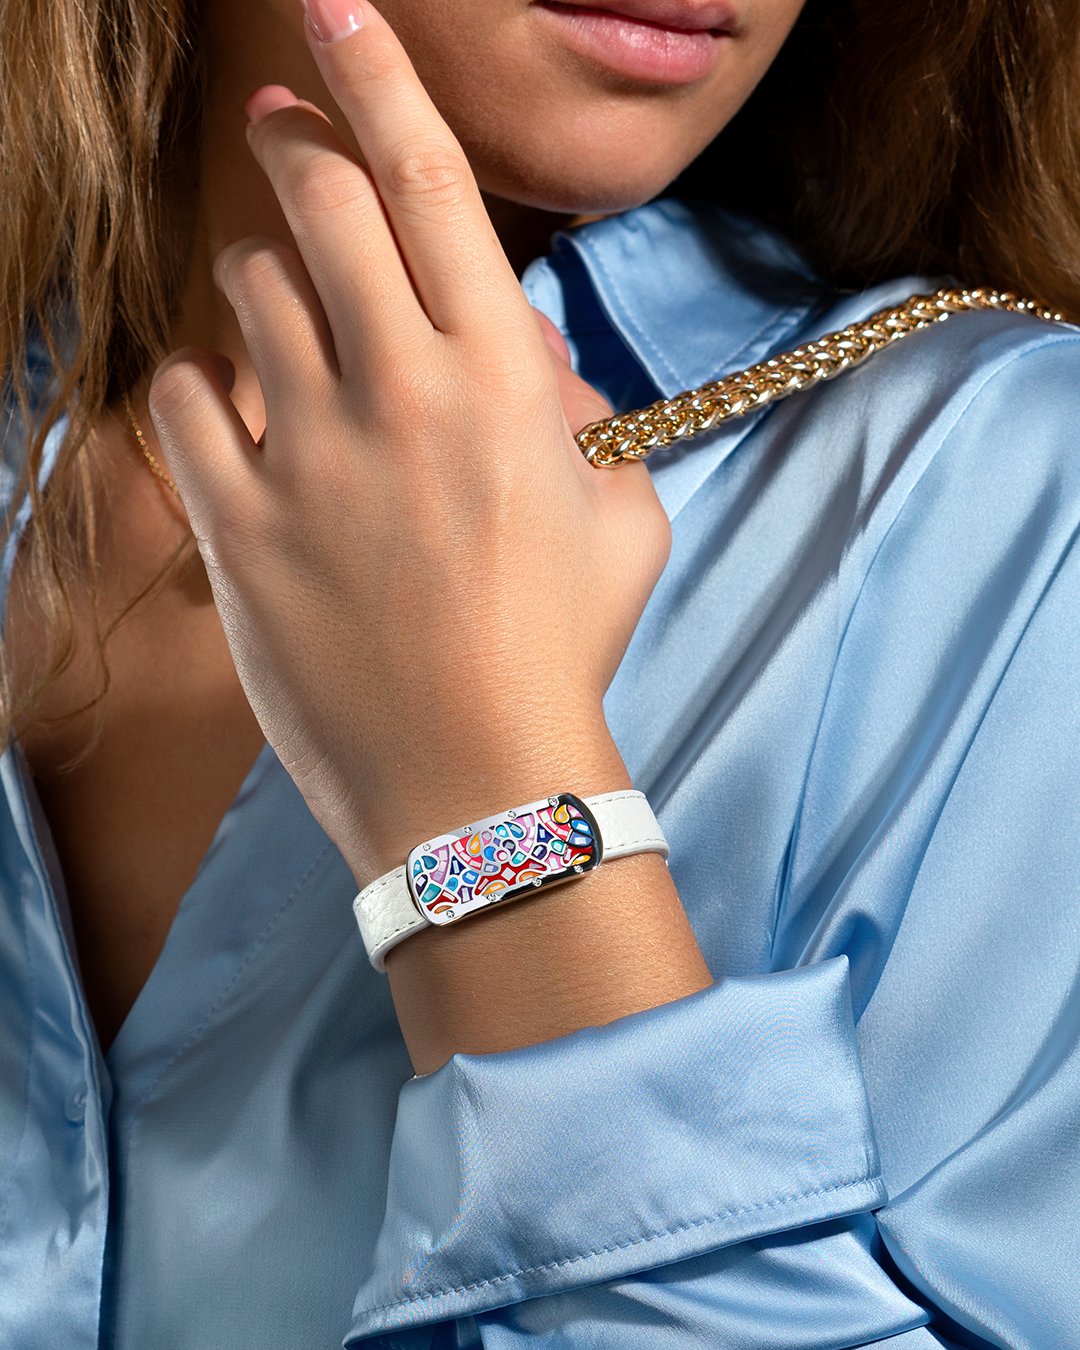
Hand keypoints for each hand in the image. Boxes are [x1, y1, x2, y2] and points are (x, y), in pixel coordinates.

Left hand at [146, 0, 671, 882]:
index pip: (431, 186)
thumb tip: (529, 367)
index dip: (381, 78)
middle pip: (320, 208)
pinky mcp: (238, 526)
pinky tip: (240, 423)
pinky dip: (205, 391)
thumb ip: (583, 418)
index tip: (338, 8)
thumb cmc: (564, 651)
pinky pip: (184, 403)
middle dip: (297, 147)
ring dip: (262, 281)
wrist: (476, 783)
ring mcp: (307, 456)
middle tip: (284, 132)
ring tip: (288, 323)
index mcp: (499, 383)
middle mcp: (397, 392)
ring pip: (246, 293)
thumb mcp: (625, 520)